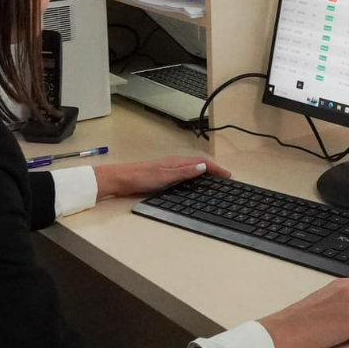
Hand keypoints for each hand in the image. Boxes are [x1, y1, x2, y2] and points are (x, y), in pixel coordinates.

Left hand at [93, 156, 230, 198]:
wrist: (121, 180)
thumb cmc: (140, 176)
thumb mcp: (165, 176)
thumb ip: (184, 172)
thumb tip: (203, 167)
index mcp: (177, 162)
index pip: (202, 163)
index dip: (216, 168)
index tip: (227, 175)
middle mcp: (174, 164)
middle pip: (198, 165)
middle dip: (213, 170)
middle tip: (224, 178)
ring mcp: (168, 170)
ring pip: (191, 170)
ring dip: (204, 174)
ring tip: (213, 182)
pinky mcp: (162, 177)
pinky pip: (184, 176)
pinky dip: (193, 179)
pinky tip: (192, 186)